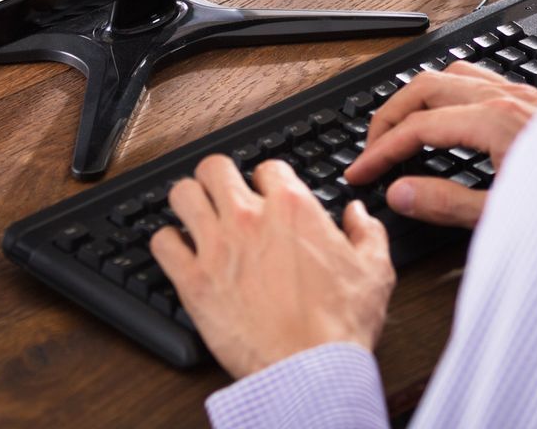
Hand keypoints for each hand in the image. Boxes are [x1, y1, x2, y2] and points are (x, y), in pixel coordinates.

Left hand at [150, 155, 392, 379]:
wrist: (311, 369)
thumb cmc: (340, 325)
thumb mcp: (374, 270)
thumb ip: (367, 232)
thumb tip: (356, 214)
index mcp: (292, 208)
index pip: (268, 167)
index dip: (268, 180)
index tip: (268, 195)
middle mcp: (249, 218)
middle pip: (215, 167)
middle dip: (220, 178)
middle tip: (224, 195)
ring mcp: (216, 247)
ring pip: (182, 195)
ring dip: (189, 202)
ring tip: (196, 216)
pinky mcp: (193, 281)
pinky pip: (162, 243)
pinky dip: (168, 244)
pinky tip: (179, 252)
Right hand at [344, 62, 536, 227]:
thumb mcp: (506, 216)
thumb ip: (447, 203)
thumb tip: (400, 191)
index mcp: (494, 122)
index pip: (418, 128)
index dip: (381, 150)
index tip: (360, 171)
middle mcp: (508, 98)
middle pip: (425, 86)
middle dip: (390, 115)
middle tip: (370, 145)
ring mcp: (524, 95)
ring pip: (453, 74)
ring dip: (419, 96)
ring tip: (401, 124)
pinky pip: (481, 78)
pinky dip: (451, 90)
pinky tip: (451, 113)